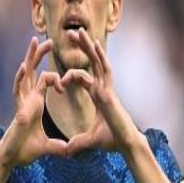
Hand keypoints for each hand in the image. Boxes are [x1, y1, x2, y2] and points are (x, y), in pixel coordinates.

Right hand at [0, 37, 67, 167]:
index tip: (66, 80)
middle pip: (33, 71)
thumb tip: (69, 151)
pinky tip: (24, 66)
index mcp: (35, 102)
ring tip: (36, 41)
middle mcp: (28, 98)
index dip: (55, 75)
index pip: (43, 80)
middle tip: (50, 41)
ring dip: (31, 57)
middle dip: (40, 55)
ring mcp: (23, 101)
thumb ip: (58, 146)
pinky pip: (19, 90)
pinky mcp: (19, 108)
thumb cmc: (25, 150)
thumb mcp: (48, 146)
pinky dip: (20, 78)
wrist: (12, 159)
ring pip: (26, 74)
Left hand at [61, 28, 138, 155]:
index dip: (71, 75)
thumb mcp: (89, 140)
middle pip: (92, 63)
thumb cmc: (111, 141)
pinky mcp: (109, 91)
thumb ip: (77, 143)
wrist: (124, 144)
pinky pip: (105, 70)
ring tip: (77, 31)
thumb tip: (67, 151)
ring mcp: (107, 88)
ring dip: (87, 46)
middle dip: (82, 48)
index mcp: (98, 96)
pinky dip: (100, 56)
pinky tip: (93, 43)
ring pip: (98, 61)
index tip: (59, 82)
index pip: (83, 78)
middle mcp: (103, 88)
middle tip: (70, 34)